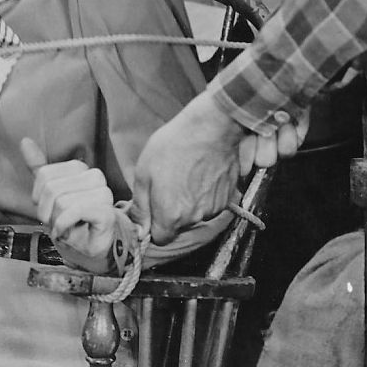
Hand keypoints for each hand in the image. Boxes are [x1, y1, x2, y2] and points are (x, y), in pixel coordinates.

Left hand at [21, 137, 128, 271]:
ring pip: (62, 202)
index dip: (38, 196)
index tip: (48, 209)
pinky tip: (65, 232)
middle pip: (52, 189)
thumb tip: (25, 141)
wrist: (88, 247)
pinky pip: (75, 211)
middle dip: (47, 211)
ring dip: (56, 222)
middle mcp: (95, 177)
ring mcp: (104, 194)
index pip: (44, 174)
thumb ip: (39, 168)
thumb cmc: (70, 220)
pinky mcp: (106, 212)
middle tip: (56, 221)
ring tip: (64, 227)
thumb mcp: (49, 194)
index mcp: (81, 169)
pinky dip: (64, 225)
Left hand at [131, 97, 308, 242]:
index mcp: (171, 215)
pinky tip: (200, 174)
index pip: (160, 238)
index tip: (153, 209)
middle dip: (171, 211)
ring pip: (195, 214)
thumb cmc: (174, 146)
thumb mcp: (144, 173)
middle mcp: (194, 218)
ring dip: (189, 202)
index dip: (154, 225)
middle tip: (168, 184)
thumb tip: (139, 228)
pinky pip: (210, 203)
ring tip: (186, 175)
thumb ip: (140, 206)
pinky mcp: (228, 197)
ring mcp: (213, 208)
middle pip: (178, 226)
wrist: (212, 127)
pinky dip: (205, 193)